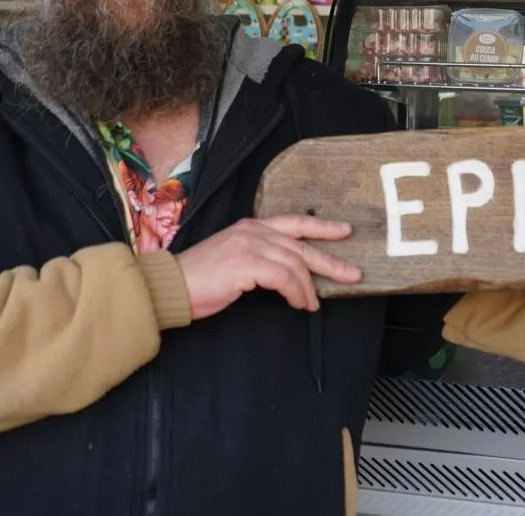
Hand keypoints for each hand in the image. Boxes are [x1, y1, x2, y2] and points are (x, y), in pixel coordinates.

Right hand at [175, 215, 361, 319]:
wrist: (172, 286)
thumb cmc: (201, 279)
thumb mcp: (235, 258)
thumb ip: (260, 257)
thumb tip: (290, 273)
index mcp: (251, 226)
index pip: (295, 221)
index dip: (322, 226)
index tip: (345, 231)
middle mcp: (253, 230)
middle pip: (302, 244)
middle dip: (331, 260)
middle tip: (353, 273)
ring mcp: (250, 245)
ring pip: (295, 263)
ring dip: (309, 287)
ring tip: (313, 303)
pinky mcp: (246, 263)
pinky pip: (284, 278)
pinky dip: (296, 292)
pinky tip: (300, 304)